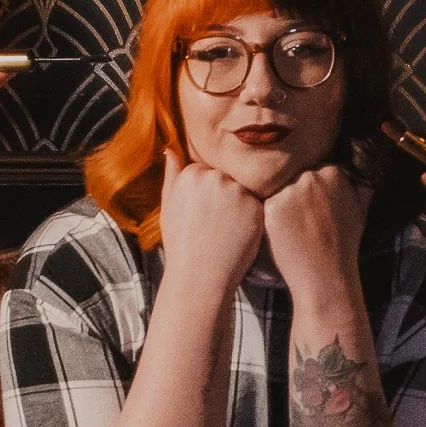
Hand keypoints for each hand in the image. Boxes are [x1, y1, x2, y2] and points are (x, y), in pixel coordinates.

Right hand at [159, 149, 264, 292]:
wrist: (200, 277)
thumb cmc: (181, 245)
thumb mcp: (168, 207)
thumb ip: (172, 176)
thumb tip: (170, 149)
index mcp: (191, 174)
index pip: (205, 171)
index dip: (205, 194)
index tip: (202, 214)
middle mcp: (214, 177)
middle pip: (226, 177)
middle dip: (224, 196)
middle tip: (216, 224)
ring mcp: (236, 191)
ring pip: (242, 189)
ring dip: (239, 205)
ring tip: (226, 230)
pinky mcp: (255, 206)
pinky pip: (257, 204)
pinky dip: (251, 217)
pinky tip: (239, 235)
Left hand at [263, 165, 370, 298]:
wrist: (325, 275)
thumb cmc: (343, 244)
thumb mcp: (361, 208)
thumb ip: (360, 182)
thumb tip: (363, 163)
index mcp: (334, 172)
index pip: (316, 168)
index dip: (315, 190)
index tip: (317, 208)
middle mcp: (311, 177)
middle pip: (296, 176)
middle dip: (299, 194)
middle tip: (306, 220)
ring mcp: (290, 191)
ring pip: (280, 188)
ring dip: (284, 204)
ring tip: (297, 228)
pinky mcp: (271, 207)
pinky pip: (267, 204)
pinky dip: (273, 217)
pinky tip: (285, 232)